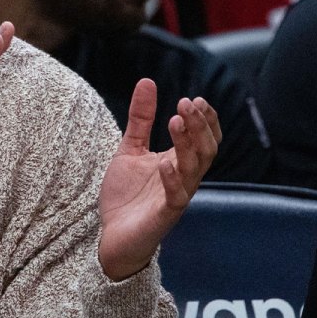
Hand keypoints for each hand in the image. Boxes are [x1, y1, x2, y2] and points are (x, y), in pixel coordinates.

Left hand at [97, 78, 220, 280]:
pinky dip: (173, 179)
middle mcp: (183, 179)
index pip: (205, 139)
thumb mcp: (130, 149)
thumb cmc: (126, 195)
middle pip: (205, 150)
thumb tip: (147, 81)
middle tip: (186, 103)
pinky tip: (165, 162)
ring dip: (188, 144)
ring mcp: (175, 197)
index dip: (205, 120)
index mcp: (179, 162)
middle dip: (199, 126)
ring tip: (176, 121)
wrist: (111, 236)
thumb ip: (141, 119)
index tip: (195, 99)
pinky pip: (176, 197)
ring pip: (194, 170)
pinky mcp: (163, 216)